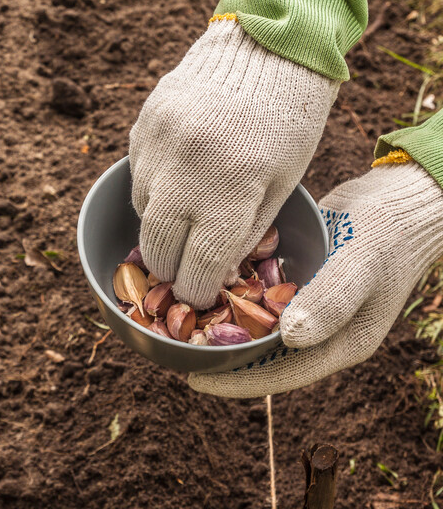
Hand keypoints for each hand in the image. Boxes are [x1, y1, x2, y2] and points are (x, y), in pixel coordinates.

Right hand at [129, 17, 339, 308]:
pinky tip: (177, 177)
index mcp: (233, 190)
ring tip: (185, 213)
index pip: (197, 267)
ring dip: (160, 224)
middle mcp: (187, 171)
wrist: (265, 47)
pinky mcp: (142, 126)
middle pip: (157, 248)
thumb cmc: (288, 123)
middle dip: (170, 267)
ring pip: (142, 212)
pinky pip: (137, 176)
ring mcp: (158, 146)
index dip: (194, 291)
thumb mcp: (282, 184)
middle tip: (183, 267)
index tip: (197, 295)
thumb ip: (245, 232)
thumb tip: (211, 271)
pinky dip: (153, 189)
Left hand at [189, 162, 442, 397]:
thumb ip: (330, 301)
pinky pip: (259, 295)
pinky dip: (233, 292)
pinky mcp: (298, 280)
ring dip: (221, 322)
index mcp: (339, 343)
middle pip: (261, 355)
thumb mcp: (361, 265)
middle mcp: (320, 330)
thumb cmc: (388, 232)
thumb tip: (290, 339)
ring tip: (177, 317)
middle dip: (219, 353)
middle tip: (173, 346)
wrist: (402, 197)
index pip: (280, 375)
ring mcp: (308, 305)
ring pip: (256, 325)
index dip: (235, 380)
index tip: (192, 378)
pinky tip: (201, 280)